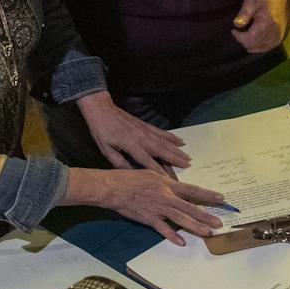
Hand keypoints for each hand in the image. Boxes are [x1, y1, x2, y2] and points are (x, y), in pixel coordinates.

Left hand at [76, 90, 191, 170]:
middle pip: (161, 150)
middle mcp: (140, 137)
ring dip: (176, 150)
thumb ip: (118, 161)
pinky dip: (171, 137)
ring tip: (188, 157)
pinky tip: (179, 142)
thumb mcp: (105, 149)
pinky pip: (161, 132)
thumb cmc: (101, 130)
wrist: (101, 108)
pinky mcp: (145, 125)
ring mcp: (144, 130)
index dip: (158, 170)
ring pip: (164, 142)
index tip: (168, 179)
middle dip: (175, 159)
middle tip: (187, 166)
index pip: (147, 160)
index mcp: (130, 144)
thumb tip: (131, 173)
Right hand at [98, 168, 222, 245]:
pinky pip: (163, 229)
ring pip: (181, 218)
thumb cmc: (128, 178)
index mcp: (167, 184)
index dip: (207, 194)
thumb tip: (173, 183)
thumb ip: (163, 180)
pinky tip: (181, 242)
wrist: (113, 188)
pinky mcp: (149, 218)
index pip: (192, 190)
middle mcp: (166, 196)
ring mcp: (158, 209)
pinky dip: (172, 235)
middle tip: (219, 222)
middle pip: (190, 207)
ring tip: (207, 233)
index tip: (220, 198)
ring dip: (195, 226)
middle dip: (206, 215)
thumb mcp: (149, 174)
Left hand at [232, 0, 289, 53]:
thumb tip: (237, 24)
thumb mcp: (252, 0)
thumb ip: (244, 13)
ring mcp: (277, 39)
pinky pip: (263, 48)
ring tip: (246, 31)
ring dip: (248, 42)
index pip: (250, 39)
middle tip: (239, 30)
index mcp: (267, 23)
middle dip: (242, 39)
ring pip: (256, 49)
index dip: (239, 37)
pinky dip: (255, 45)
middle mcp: (274, 34)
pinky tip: (252, 36)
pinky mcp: (277, 41)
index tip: (234, 30)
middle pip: (252, 45)